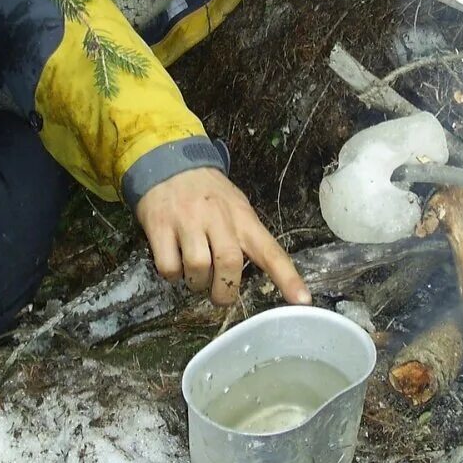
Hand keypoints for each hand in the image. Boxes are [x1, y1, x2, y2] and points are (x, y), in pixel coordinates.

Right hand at [135, 167, 311, 306]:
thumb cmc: (208, 193)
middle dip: (225, 291)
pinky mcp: (160, 227)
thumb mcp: (236, 207)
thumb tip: (250, 277)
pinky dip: (172, 274)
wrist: (169, 162)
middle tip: (220, 294)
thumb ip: (245, 238)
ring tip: (194, 273)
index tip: (302, 300)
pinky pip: (169, 267)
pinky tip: (175, 262)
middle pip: (229, 264)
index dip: (287, 277)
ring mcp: (187, 221)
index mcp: (243, 217)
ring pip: (198, 269)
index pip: (270, 250)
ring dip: (196, 283)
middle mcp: (218, 218)